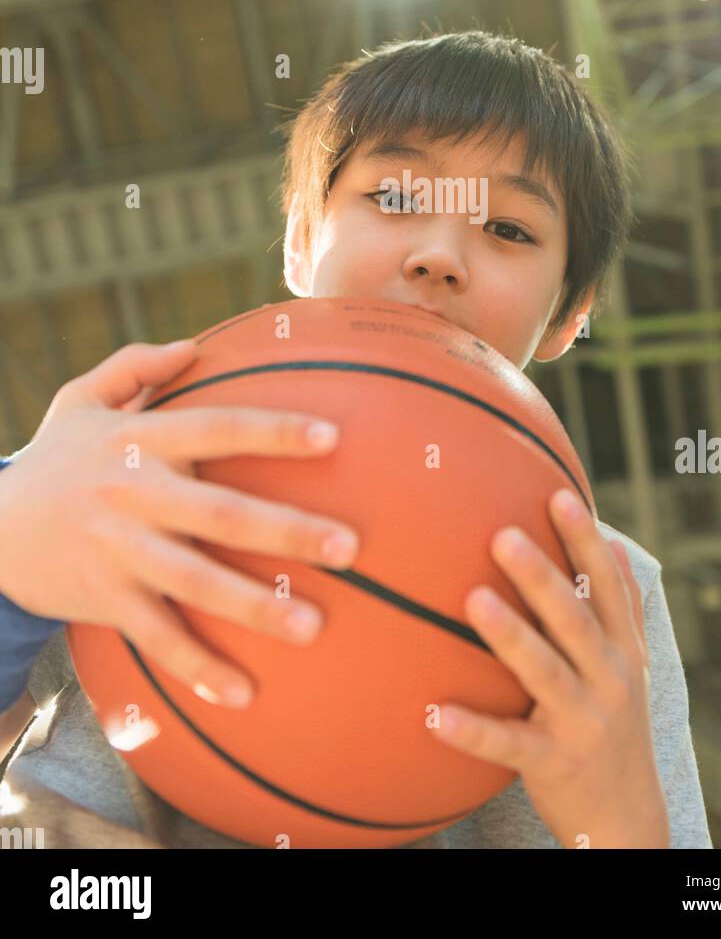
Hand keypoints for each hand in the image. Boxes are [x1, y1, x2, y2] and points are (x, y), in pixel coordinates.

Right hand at [0, 341, 359, 708]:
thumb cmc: (53, 458)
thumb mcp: (79, 400)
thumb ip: (135, 366)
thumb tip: (194, 346)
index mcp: (139, 440)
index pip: (217, 428)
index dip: (272, 432)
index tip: (332, 438)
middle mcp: (132, 494)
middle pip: (219, 513)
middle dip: (285, 530)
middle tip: (348, 546)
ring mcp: (119, 552)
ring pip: (194, 583)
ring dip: (254, 608)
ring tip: (314, 627)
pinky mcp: (104, 600)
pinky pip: (157, 638)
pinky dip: (197, 668)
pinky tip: (243, 693)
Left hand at [432, 487, 668, 847]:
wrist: (629, 819)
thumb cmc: (617, 723)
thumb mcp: (631, 665)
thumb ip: (622, 606)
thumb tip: (616, 542)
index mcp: (623, 650)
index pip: (604, 586)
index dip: (584, 541)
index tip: (561, 496)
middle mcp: (609, 680)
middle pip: (574, 621)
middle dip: (542, 578)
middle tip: (502, 535)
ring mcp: (582, 723)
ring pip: (545, 673)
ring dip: (511, 636)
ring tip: (473, 600)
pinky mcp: (552, 764)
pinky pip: (507, 745)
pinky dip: (473, 730)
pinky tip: (434, 714)